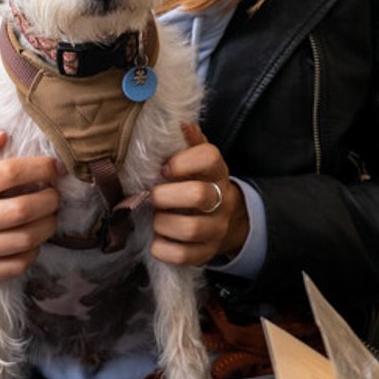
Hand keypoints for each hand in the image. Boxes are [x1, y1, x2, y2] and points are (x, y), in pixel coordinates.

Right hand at [0, 126, 62, 283]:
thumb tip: (0, 136)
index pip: (10, 173)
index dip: (41, 168)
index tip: (55, 167)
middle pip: (22, 211)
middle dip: (50, 199)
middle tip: (54, 193)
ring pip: (26, 240)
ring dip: (48, 224)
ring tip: (47, 212)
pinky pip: (19, 265)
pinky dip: (34, 250)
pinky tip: (31, 235)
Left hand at [150, 122, 248, 265]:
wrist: (226, 220)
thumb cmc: (199, 183)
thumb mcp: (198, 161)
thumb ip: (189, 141)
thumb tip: (179, 121)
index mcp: (217, 172)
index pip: (210, 157)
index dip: (184, 161)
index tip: (164, 168)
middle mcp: (222, 199)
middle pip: (199, 195)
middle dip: (165, 196)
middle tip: (152, 196)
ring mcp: (216, 229)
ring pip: (190, 229)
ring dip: (163, 223)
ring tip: (155, 219)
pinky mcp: (206, 253)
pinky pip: (183, 256)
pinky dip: (163, 249)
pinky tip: (158, 240)